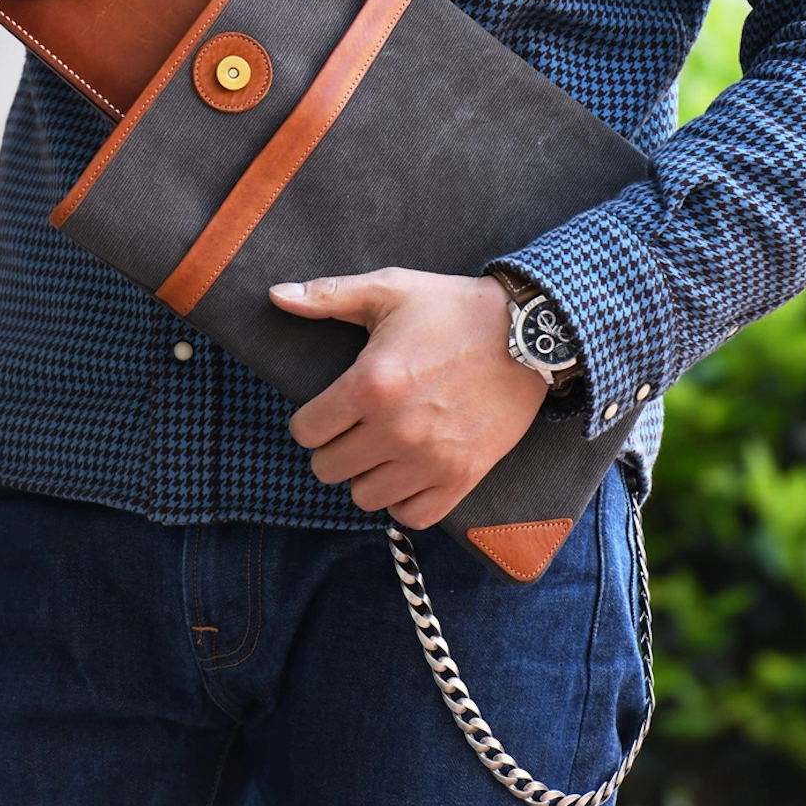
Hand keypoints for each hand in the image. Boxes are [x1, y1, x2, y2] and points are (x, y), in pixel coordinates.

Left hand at [269, 268, 546, 528]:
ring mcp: (430, 458)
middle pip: (328, 469)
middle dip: (333, 448)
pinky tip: (407, 471)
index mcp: (371, 383)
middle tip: (353, 428)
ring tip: (381, 448)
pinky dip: (403, 500)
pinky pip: (412, 516)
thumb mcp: (388, 290)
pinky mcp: (462, 477)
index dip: (310, 420)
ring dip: (366, 474)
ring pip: (365, 497)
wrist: (529, 333)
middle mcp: (396, 428)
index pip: (307, 431)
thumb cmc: (452, 308)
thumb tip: (277, 296)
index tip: (327, 411)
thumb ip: (327, 296)